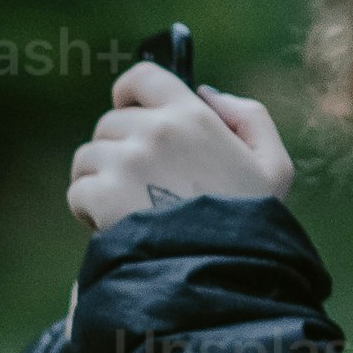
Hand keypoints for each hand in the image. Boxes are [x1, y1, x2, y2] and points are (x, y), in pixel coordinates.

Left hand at [68, 61, 289, 231]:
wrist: (226, 275)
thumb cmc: (250, 226)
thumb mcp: (273, 166)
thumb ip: (248, 118)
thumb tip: (207, 94)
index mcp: (192, 115)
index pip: (143, 78)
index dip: (128, 94)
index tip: (128, 111)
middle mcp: (155, 130)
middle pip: (109, 125)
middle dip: (118, 152)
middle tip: (140, 188)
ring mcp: (126, 161)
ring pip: (88, 158)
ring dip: (100, 182)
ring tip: (127, 211)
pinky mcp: (103, 194)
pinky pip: (78, 191)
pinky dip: (89, 211)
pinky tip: (115, 228)